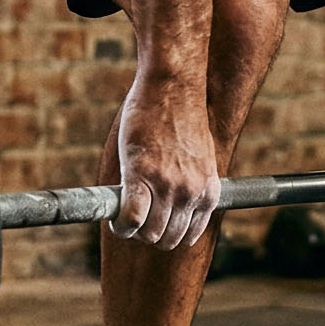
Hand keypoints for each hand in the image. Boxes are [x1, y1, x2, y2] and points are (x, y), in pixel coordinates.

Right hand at [112, 76, 223, 250]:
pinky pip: (131, 218)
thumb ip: (191, 183)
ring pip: (148, 234)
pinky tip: (116, 216)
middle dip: (148, 234)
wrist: (173, 86)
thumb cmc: (181, 116)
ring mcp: (168, 186)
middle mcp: (191, 193)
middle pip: (167, 239)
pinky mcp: (142, 175)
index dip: (166, 233)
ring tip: (123, 215)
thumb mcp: (200, 158)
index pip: (188, 236)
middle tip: (135, 217)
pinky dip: (121, 224)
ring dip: (133, 230)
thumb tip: (174, 203)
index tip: (153, 223)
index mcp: (209, 191)